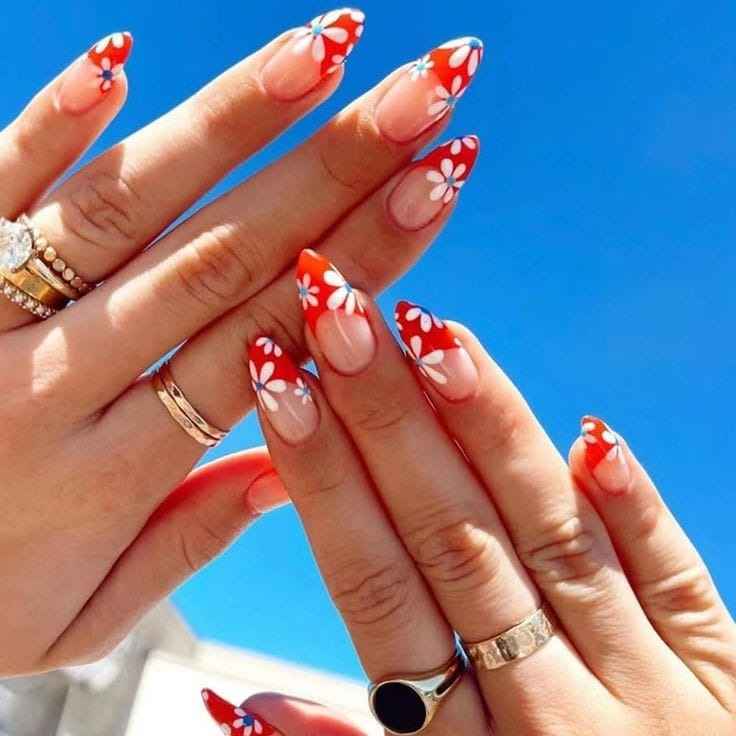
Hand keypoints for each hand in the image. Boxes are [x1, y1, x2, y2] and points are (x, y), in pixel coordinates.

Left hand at [0, 13, 484, 674]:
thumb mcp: (80, 618)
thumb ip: (189, 545)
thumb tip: (290, 471)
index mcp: (113, 473)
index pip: (266, 344)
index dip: (360, 262)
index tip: (436, 184)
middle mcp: (59, 385)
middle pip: (222, 257)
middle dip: (337, 165)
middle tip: (426, 86)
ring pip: (127, 205)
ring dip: (232, 121)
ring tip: (328, 47)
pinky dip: (54, 123)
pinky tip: (119, 55)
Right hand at [214, 264, 735, 734]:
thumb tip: (238, 702)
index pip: (375, 590)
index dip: (323, 482)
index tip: (278, 384)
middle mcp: (563, 711)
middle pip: (454, 538)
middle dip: (386, 418)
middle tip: (339, 313)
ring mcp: (659, 687)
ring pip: (555, 536)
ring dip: (489, 432)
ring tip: (434, 332)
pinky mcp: (727, 672)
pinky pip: (680, 577)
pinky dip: (636, 504)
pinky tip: (595, 431)